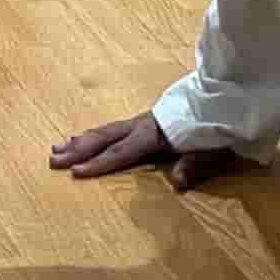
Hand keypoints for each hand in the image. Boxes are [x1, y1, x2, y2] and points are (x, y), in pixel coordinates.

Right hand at [53, 112, 234, 190]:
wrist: (227, 97)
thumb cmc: (219, 127)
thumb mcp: (214, 150)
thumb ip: (194, 164)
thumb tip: (177, 183)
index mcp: (155, 133)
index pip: (122, 151)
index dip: (99, 163)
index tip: (75, 171)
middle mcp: (143, 125)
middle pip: (105, 138)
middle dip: (78, 150)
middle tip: (52, 159)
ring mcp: (141, 121)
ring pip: (105, 131)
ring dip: (80, 141)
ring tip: (57, 148)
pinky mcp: (144, 121)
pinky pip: (112, 128)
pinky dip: (93, 134)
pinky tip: (82, 137)